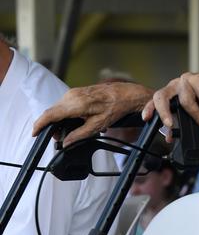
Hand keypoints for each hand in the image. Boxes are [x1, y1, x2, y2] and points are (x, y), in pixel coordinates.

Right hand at [33, 82, 153, 146]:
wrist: (127, 94)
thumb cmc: (115, 108)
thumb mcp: (97, 125)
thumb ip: (79, 135)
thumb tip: (66, 143)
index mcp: (75, 104)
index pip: (50, 115)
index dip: (39, 125)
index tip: (34, 134)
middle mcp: (71, 96)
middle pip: (52, 112)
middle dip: (52, 126)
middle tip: (58, 138)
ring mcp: (74, 92)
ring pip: (58, 108)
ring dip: (60, 120)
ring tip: (69, 131)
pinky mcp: (78, 92)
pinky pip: (65, 104)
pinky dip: (66, 114)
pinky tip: (77, 122)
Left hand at [141, 69, 198, 134]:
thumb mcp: (195, 108)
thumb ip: (182, 118)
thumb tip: (170, 136)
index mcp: (173, 90)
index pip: (156, 99)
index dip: (150, 108)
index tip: (146, 119)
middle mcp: (178, 84)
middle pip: (162, 96)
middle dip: (163, 112)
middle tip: (169, 125)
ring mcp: (189, 80)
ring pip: (186, 101)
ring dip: (198, 118)